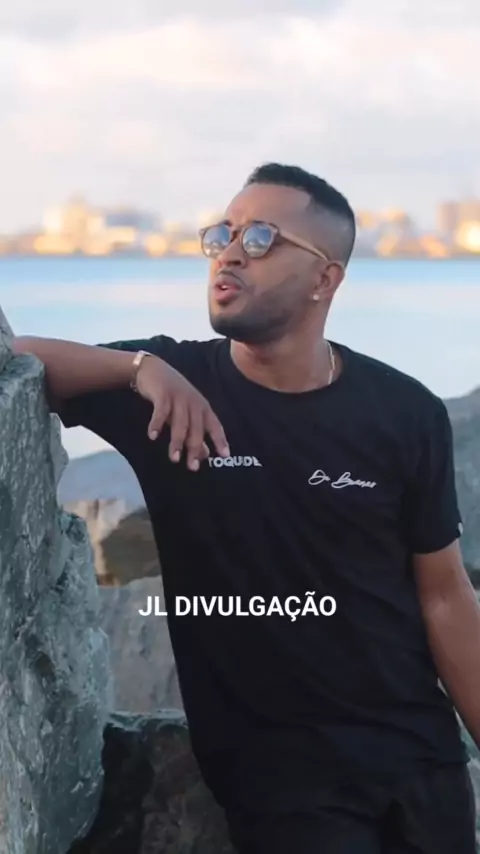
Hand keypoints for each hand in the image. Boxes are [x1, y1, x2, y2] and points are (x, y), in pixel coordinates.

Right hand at [135, 355, 229, 470]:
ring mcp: (179, 398)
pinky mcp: (163, 394)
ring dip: (177, 441)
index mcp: (203, 408)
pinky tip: (153, 436)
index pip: (214, 426)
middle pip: (196, 429)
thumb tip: (205, 455)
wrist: (154, 369)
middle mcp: (194, 403)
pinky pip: (161, 411)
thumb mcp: (187, 414)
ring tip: (174, 458)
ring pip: (180, 423)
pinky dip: (157, 424)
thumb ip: (195, 434)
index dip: (220, 440)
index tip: (225, 455)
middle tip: (192, 467)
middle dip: (195, 448)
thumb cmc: (174, 396)